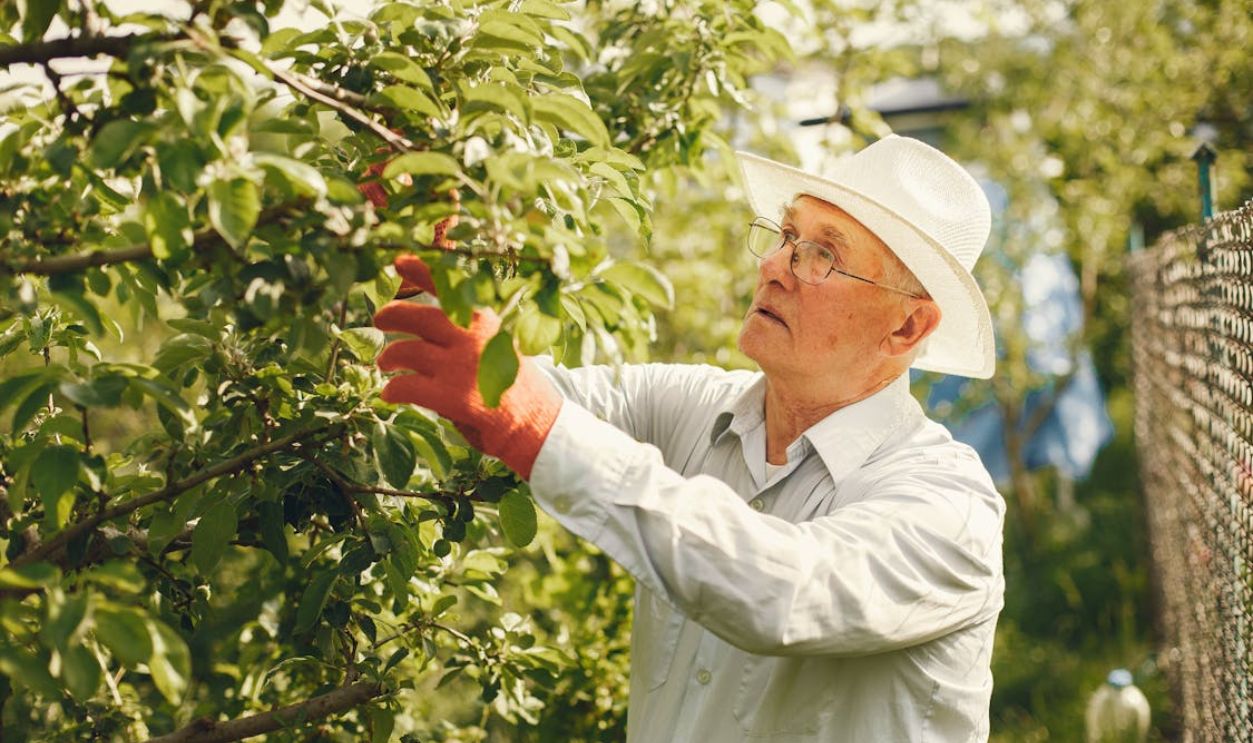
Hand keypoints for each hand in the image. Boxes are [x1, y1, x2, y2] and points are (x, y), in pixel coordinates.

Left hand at [373, 256, 562, 479]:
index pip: (450, 287)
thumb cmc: (517, 389)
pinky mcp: (450, 396)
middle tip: (378, 319)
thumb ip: (471, 335)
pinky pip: (405, 386)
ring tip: (384, 362)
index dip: (421, 271)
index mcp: (486, 322)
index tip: (399, 261)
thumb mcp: (500, 348)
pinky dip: (392, 389)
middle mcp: (472, 338)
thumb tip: (428, 329)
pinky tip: (389, 394)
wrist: (537, 426)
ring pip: (405, 350)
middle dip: (392, 314)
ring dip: (388, 355)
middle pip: (418, 316)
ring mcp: (460, 366)